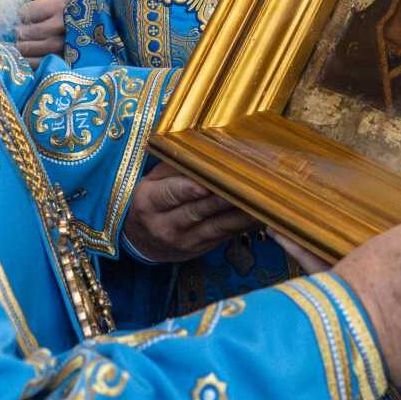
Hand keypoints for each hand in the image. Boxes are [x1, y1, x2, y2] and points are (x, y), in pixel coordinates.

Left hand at [14, 0, 71, 58]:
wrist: (92, 32)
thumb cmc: (71, 9)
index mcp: (59, 8)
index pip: (25, 12)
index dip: (21, 13)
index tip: (24, 14)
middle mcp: (59, 28)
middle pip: (23, 32)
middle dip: (19, 30)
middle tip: (22, 28)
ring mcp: (59, 48)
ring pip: (24, 48)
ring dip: (21, 44)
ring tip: (25, 40)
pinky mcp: (57, 63)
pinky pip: (32, 63)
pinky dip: (27, 59)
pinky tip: (32, 53)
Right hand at [122, 161, 253, 263]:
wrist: (140, 241)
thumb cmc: (150, 201)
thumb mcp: (151, 181)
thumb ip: (174, 167)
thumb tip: (201, 149)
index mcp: (148, 202)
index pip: (170, 193)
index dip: (189, 189)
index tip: (208, 182)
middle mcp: (165, 225)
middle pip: (199, 209)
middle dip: (224, 197)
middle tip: (246, 184)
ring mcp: (184, 240)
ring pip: (217, 225)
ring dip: (241, 214)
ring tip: (260, 200)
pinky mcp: (200, 249)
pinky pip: (225, 235)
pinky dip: (243, 225)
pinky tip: (259, 214)